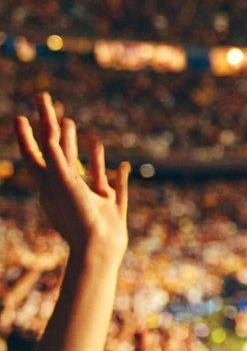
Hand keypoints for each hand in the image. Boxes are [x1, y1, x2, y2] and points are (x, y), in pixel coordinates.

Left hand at [14, 93, 129, 262]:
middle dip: (50, 127)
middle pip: (55, 151)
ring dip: (75, 143)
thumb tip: (48, 136)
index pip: (35, 153)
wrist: (99, 248)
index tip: (21, 114)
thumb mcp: (63, 186)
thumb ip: (57, 161)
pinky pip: (112, 182)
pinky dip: (112, 170)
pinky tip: (121, 162)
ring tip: (71, 124)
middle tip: (46, 103)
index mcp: (51, 184)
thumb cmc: (77, 218)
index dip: (26, 134)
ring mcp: (88, 194)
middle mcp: (67, 186)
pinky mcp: (109, 203)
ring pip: (80, 163)